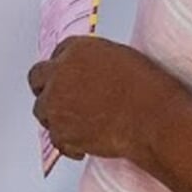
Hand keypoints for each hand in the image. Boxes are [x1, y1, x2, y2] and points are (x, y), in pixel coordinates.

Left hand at [27, 37, 183, 162]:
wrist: (153, 119)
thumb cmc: (147, 89)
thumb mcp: (122, 58)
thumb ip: (96, 61)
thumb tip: (90, 72)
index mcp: (78, 49)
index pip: (58, 52)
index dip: (64, 65)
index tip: (68, 74)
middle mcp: (60, 73)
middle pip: (38, 77)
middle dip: (47, 86)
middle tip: (61, 96)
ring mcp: (56, 104)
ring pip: (41, 110)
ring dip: (55, 114)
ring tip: (75, 120)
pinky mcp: (60, 132)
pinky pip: (55, 138)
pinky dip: (67, 141)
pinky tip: (82, 141)